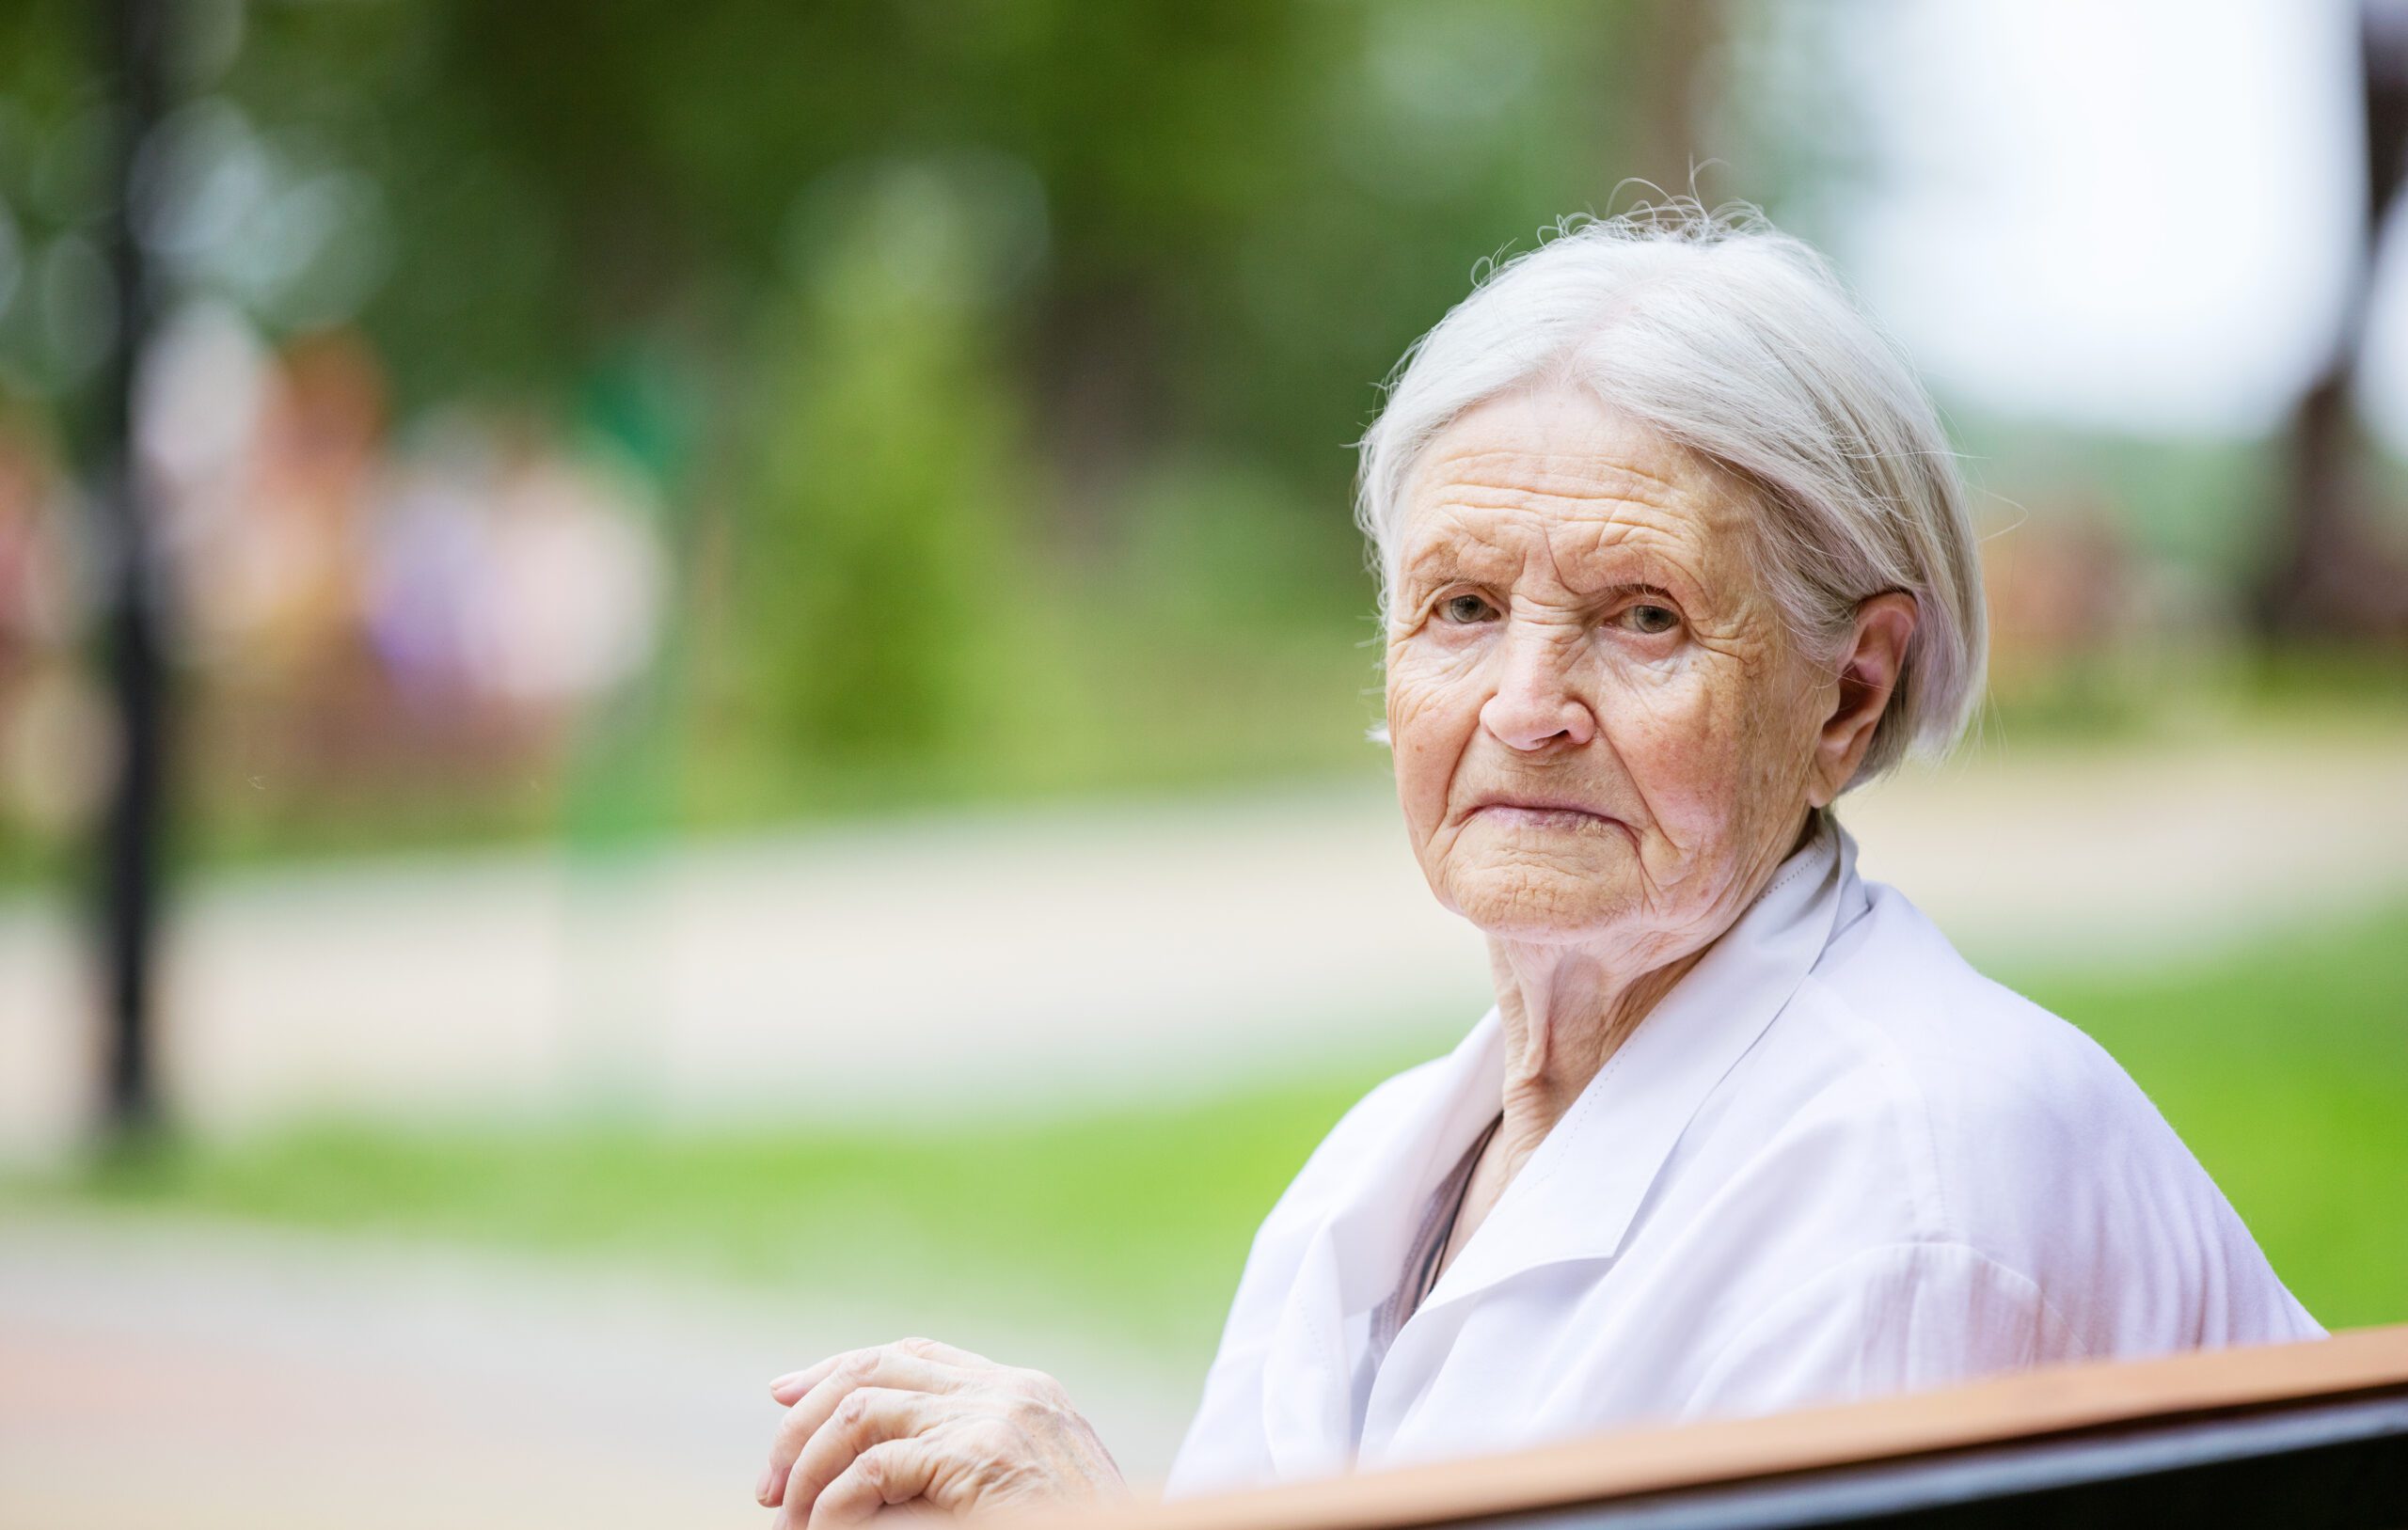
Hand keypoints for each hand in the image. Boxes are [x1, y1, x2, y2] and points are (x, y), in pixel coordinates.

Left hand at [756, 1335, 1128, 1525]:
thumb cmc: (1067, 1528)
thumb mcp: (1008, 1487)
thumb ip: (952, 1462)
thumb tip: (856, 1471)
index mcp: (1023, 1392)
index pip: (909, 1353)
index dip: (838, 1370)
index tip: (784, 1396)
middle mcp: (1010, 1391)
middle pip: (876, 1368)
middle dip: (806, 1419)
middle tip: (770, 1484)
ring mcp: (998, 1417)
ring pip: (862, 1411)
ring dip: (808, 1468)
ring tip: (790, 1518)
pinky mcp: (980, 1458)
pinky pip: (874, 1472)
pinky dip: (833, 1506)